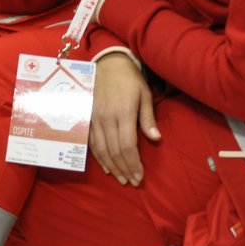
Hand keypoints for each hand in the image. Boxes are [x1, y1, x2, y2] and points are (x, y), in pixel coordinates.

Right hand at [89, 51, 160, 185]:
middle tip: (132, 182)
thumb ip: (148, 118)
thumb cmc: (130, 79)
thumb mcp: (145, 95)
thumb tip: (156, 139)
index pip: (128, 146)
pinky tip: (106, 167)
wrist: (108, 63)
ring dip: (112, 167)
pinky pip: (92, 142)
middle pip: (115, 151)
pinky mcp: (88, 117)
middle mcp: (107, 118)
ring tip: (121, 179)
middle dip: (124, 169)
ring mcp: (95, 118)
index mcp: (123, 112)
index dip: (133, 164)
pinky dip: (99, 157)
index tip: (140, 176)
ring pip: (102, 150)